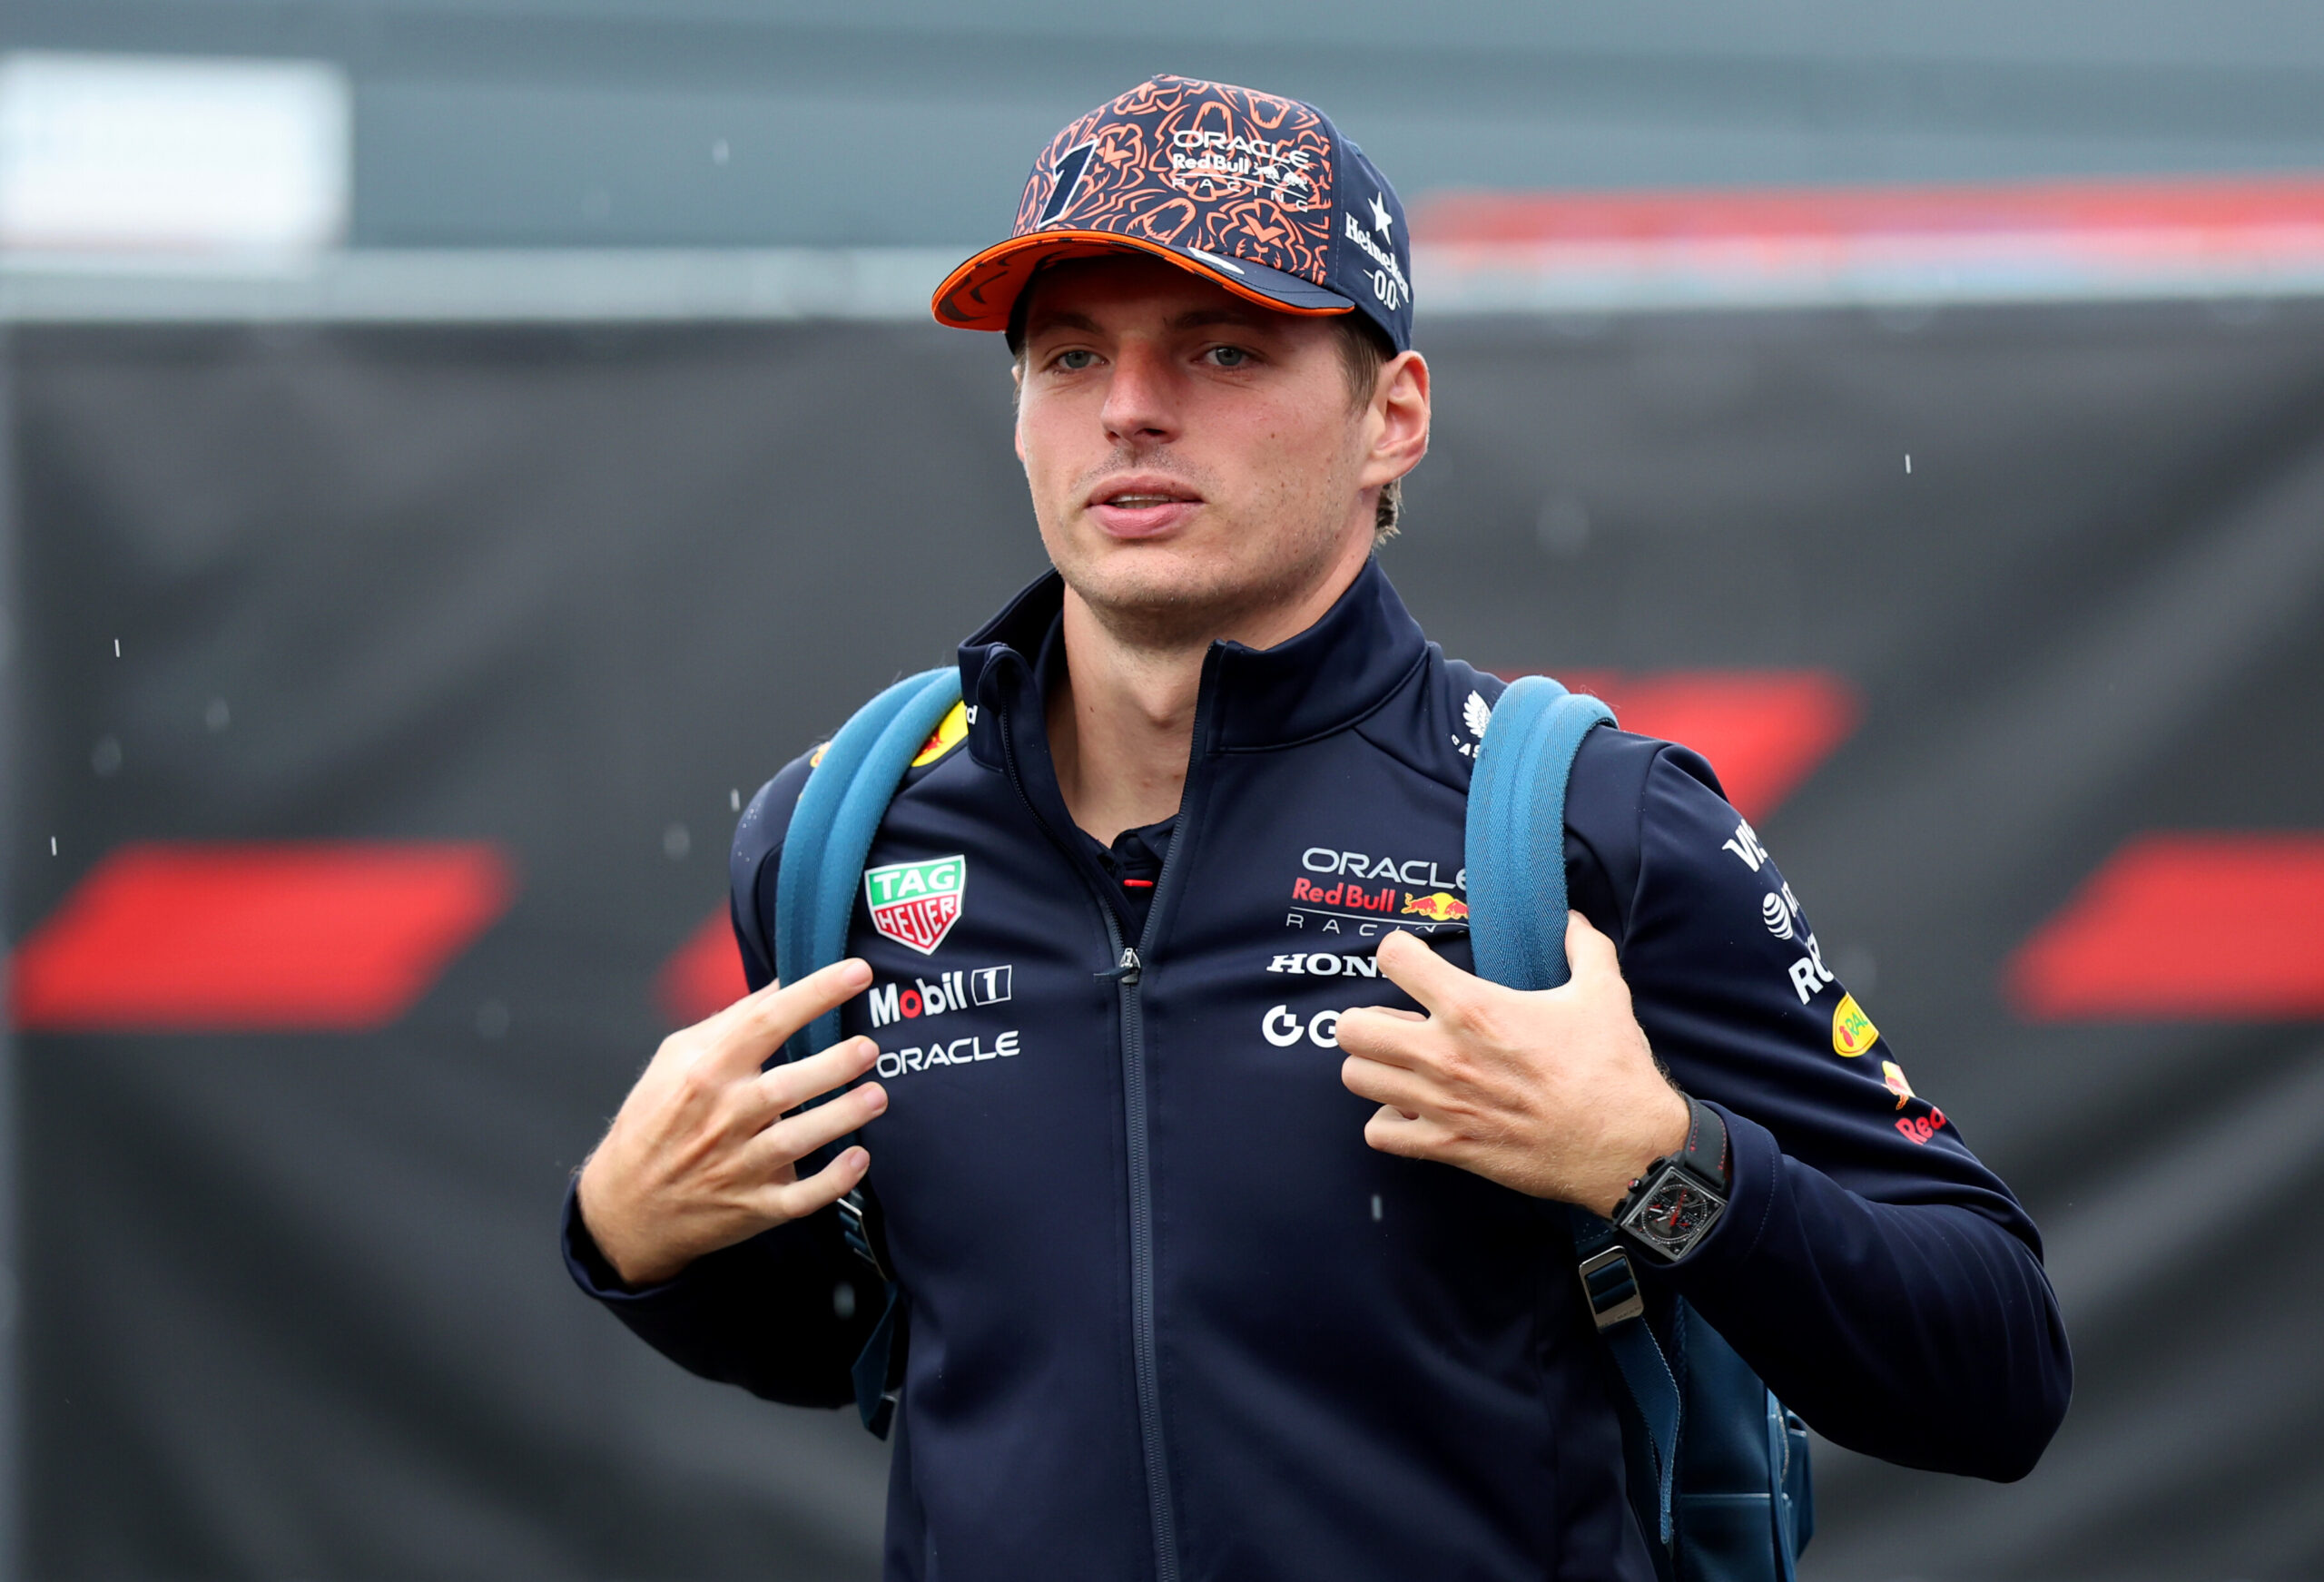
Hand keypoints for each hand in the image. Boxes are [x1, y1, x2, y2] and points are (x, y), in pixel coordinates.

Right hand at [576, 958, 885, 1286]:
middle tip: (871, 1046)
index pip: (766, 1022)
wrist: (626, 1205)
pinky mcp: (752, 1207)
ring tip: (877, 1095)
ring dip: (841, 1117)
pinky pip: (798, 1198)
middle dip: (833, 1064)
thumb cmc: (657, 1119)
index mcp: (706, 1072)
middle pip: (785, 1085)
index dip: (814, 993)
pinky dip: (830, 1182)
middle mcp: (723, 1117)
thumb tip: (785, 983)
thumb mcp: (676, 1058)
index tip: (857, 971)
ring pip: (796, 1141)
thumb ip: (732, 1022)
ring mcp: (737, 1166)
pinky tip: (860, 1160)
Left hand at [1336, 914, 1689, 1216]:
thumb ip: (1584, 946)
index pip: (1395, 959)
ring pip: (1357, 1078)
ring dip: (1374, 1068)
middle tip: (1398, 1024)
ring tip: (1401, 1067)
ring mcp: (1440, 1104)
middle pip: (1352, 1027)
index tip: (1412, 963)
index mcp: (1474, 1007)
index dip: (1399, 954)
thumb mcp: (1604, 993)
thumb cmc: (1611, 1069)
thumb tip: (1573, 919)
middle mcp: (1445, 1054)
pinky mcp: (1446, 1148)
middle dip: (1367, 1020)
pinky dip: (1388, 1123)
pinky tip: (1414, 1112)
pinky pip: (1379, 1134)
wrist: (1625, 1147)